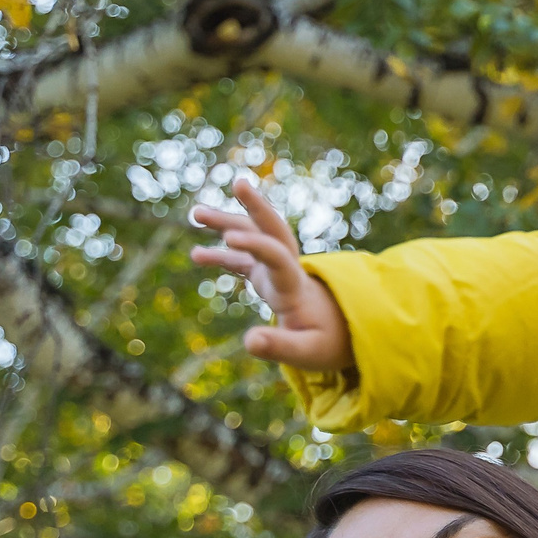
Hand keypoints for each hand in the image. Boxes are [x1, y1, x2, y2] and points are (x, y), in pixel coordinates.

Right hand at [189, 177, 352, 372]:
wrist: (341, 338)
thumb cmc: (326, 345)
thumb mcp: (307, 353)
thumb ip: (279, 347)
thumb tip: (250, 341)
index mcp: (296, 286)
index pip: (278, 257)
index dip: (255, 246)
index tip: (227, 240)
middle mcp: (287, 271)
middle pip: (274, 231)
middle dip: (257, 206)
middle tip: (239, 183)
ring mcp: (277, 272)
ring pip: (254, 239)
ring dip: (229, 223)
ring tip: (196, 213)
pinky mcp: (269, 278)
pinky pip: (244, 260)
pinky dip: (223, 255)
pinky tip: (197, 255)